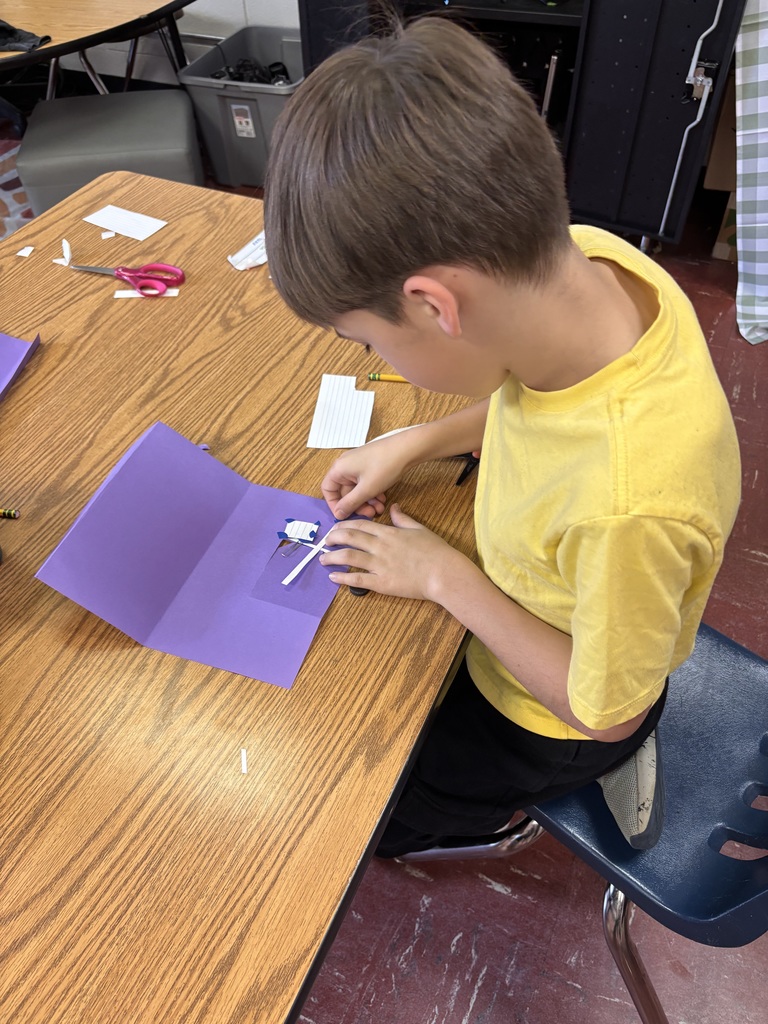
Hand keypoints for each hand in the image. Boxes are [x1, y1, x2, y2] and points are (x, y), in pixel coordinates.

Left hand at [320, 503, 467, 600]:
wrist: (444, 573)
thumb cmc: (436, 551)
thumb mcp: (419, 529)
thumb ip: (402, 518)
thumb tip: (393, 507)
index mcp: (388, 533)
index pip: (360, 525)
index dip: (344, 525)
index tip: (335, 527)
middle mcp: (380, 546)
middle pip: (349, 537)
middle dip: (333, 537)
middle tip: (325, 540)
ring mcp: (379, 565)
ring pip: (348, 556)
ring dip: (331, 556)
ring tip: (322, 558)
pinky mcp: (381, 583)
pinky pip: (356, 579)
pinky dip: (342, 577)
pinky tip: (333, 577)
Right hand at [321, 435, 413, 519]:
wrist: (407, 449)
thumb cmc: (384, 466)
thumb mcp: (366, 489)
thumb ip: (350, 503)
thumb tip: (337, 514)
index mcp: (339, 469)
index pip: (328, 489)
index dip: (334, 505)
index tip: (345, 515)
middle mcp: (346, 465)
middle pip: (344, 491)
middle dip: (357, 505)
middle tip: (370, 514)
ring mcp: (358, 465)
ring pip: (357, 489)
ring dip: (367, 501)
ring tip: (379, 509)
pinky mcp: (369, 465)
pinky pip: (365, 483)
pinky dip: (372, 493)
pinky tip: (383, 499)